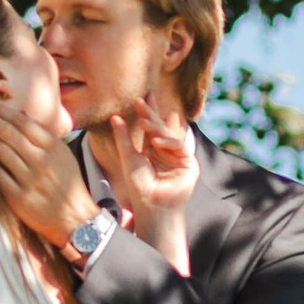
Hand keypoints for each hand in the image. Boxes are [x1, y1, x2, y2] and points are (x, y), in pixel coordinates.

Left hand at [0, 94, 90, 246]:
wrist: (75, 219)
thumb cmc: (67, 184)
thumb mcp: (63, 155)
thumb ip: (43, 138)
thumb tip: (19, 116)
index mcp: (52, 146)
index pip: (22, 121)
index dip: (0, 110)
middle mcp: (41, 160)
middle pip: (8, 133)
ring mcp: (29, 179)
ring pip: (0, 151)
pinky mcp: (19, 197)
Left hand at [88, 97, 195, 261]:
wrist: (152, 207)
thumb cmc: (139, 187)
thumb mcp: (128, 158)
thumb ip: (123, 138)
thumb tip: (114, 117)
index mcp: (152, 150)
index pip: (150, 127)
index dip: (146, 111)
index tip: (140, 97)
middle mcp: (166, 152)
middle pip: (160, 127)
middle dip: (151, 113)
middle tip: (141, 99)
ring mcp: (178, 157)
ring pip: (170, 135)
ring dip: (157, 127)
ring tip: (144, 121)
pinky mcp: (189, 165)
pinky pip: (180, 147)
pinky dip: (168, 143)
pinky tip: (156, 142)